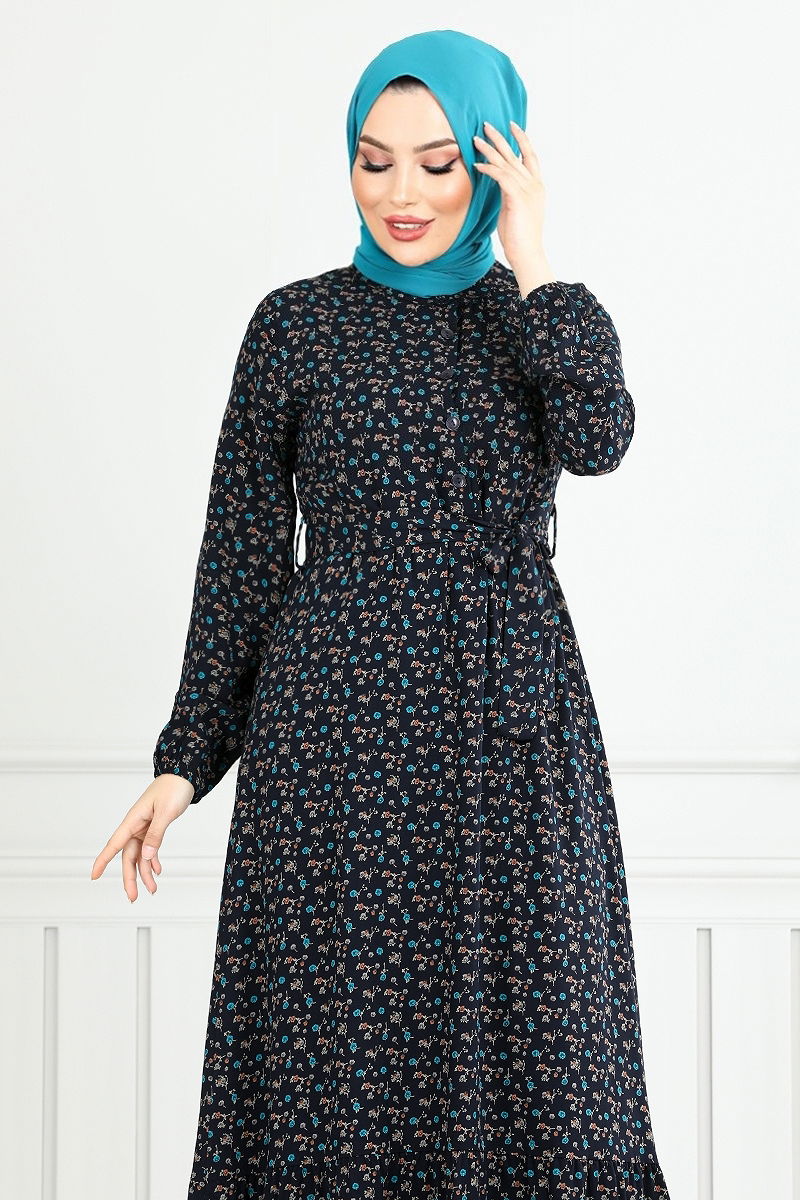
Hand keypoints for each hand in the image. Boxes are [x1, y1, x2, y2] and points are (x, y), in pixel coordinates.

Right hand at [90, 773, 193, 901]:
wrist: (183, 775)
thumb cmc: (173, 788)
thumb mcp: (166, 812)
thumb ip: (156, 834)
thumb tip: (146, 856)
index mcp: (133, 820)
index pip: (115, 844)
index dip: (103, 860)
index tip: (93, 875)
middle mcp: (136, 825)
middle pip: (128, 856)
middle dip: (130, 877)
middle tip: (133, 897)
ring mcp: (144, 827)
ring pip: (140, 855)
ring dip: (145, 873)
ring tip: (152, 889)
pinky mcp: (153, 827)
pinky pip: (149, 848)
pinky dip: (153, 861)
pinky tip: (157, 870)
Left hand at [473, 119, 554, 292]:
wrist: (527, 253)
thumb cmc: (519, 236)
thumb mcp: (514, 209)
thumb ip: (510, 192)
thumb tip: (499, 183)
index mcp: (537, 186)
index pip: (530, 156)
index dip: (522, 139)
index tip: (512, 126)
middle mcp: (534, 184)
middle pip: (515, 154)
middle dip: (501, 137)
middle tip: (486, 124)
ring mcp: (528, 190)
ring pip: (506, 162)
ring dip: (489, 150)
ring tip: (475, 140)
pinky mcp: (517, 197)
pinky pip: (500, 176)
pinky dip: (488, 169)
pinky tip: (477, 165)